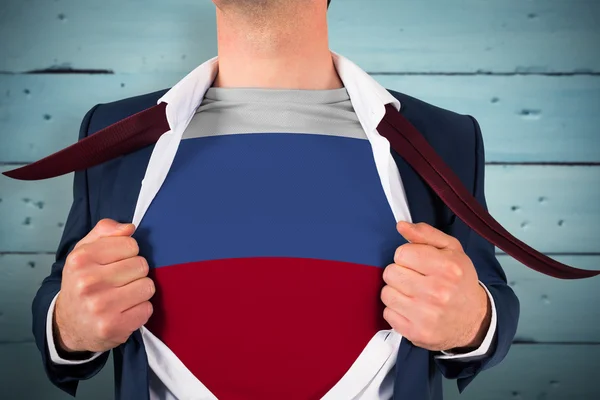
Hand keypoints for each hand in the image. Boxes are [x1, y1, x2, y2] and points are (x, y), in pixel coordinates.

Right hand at [54, 219, 154, 352]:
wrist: (68, 324)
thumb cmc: (81, 283)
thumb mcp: (84, 251)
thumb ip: (104, 231)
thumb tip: (129, 228)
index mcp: (81, 259)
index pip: (130, 244)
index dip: (128, 253)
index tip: (116, 263)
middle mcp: (87, 283)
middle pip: (141, 265)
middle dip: (135, 272)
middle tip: (119, 282)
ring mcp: (100, 307)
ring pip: (148, 286)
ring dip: (140, 291)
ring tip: (123, 296)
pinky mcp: (114, 326)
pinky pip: (147, 309)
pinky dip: (140, 310)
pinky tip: (124, 311)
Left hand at [380, 221, 490, 351]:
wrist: (474, 320)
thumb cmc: (459, 281)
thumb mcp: (451, 250)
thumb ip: (425, 234)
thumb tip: (401, 225)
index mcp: (447, 267)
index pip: (402, 253)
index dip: (407, 256)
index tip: (418, 264)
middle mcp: (437, 292)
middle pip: (390, 272)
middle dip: (400, 274)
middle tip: (415, 279)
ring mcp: (426, 315)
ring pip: (386, 293)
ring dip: (396, 292)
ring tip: (413, 294)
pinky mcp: (416, 333)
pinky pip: (387, 313)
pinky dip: (396, 311)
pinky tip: (412, 309)